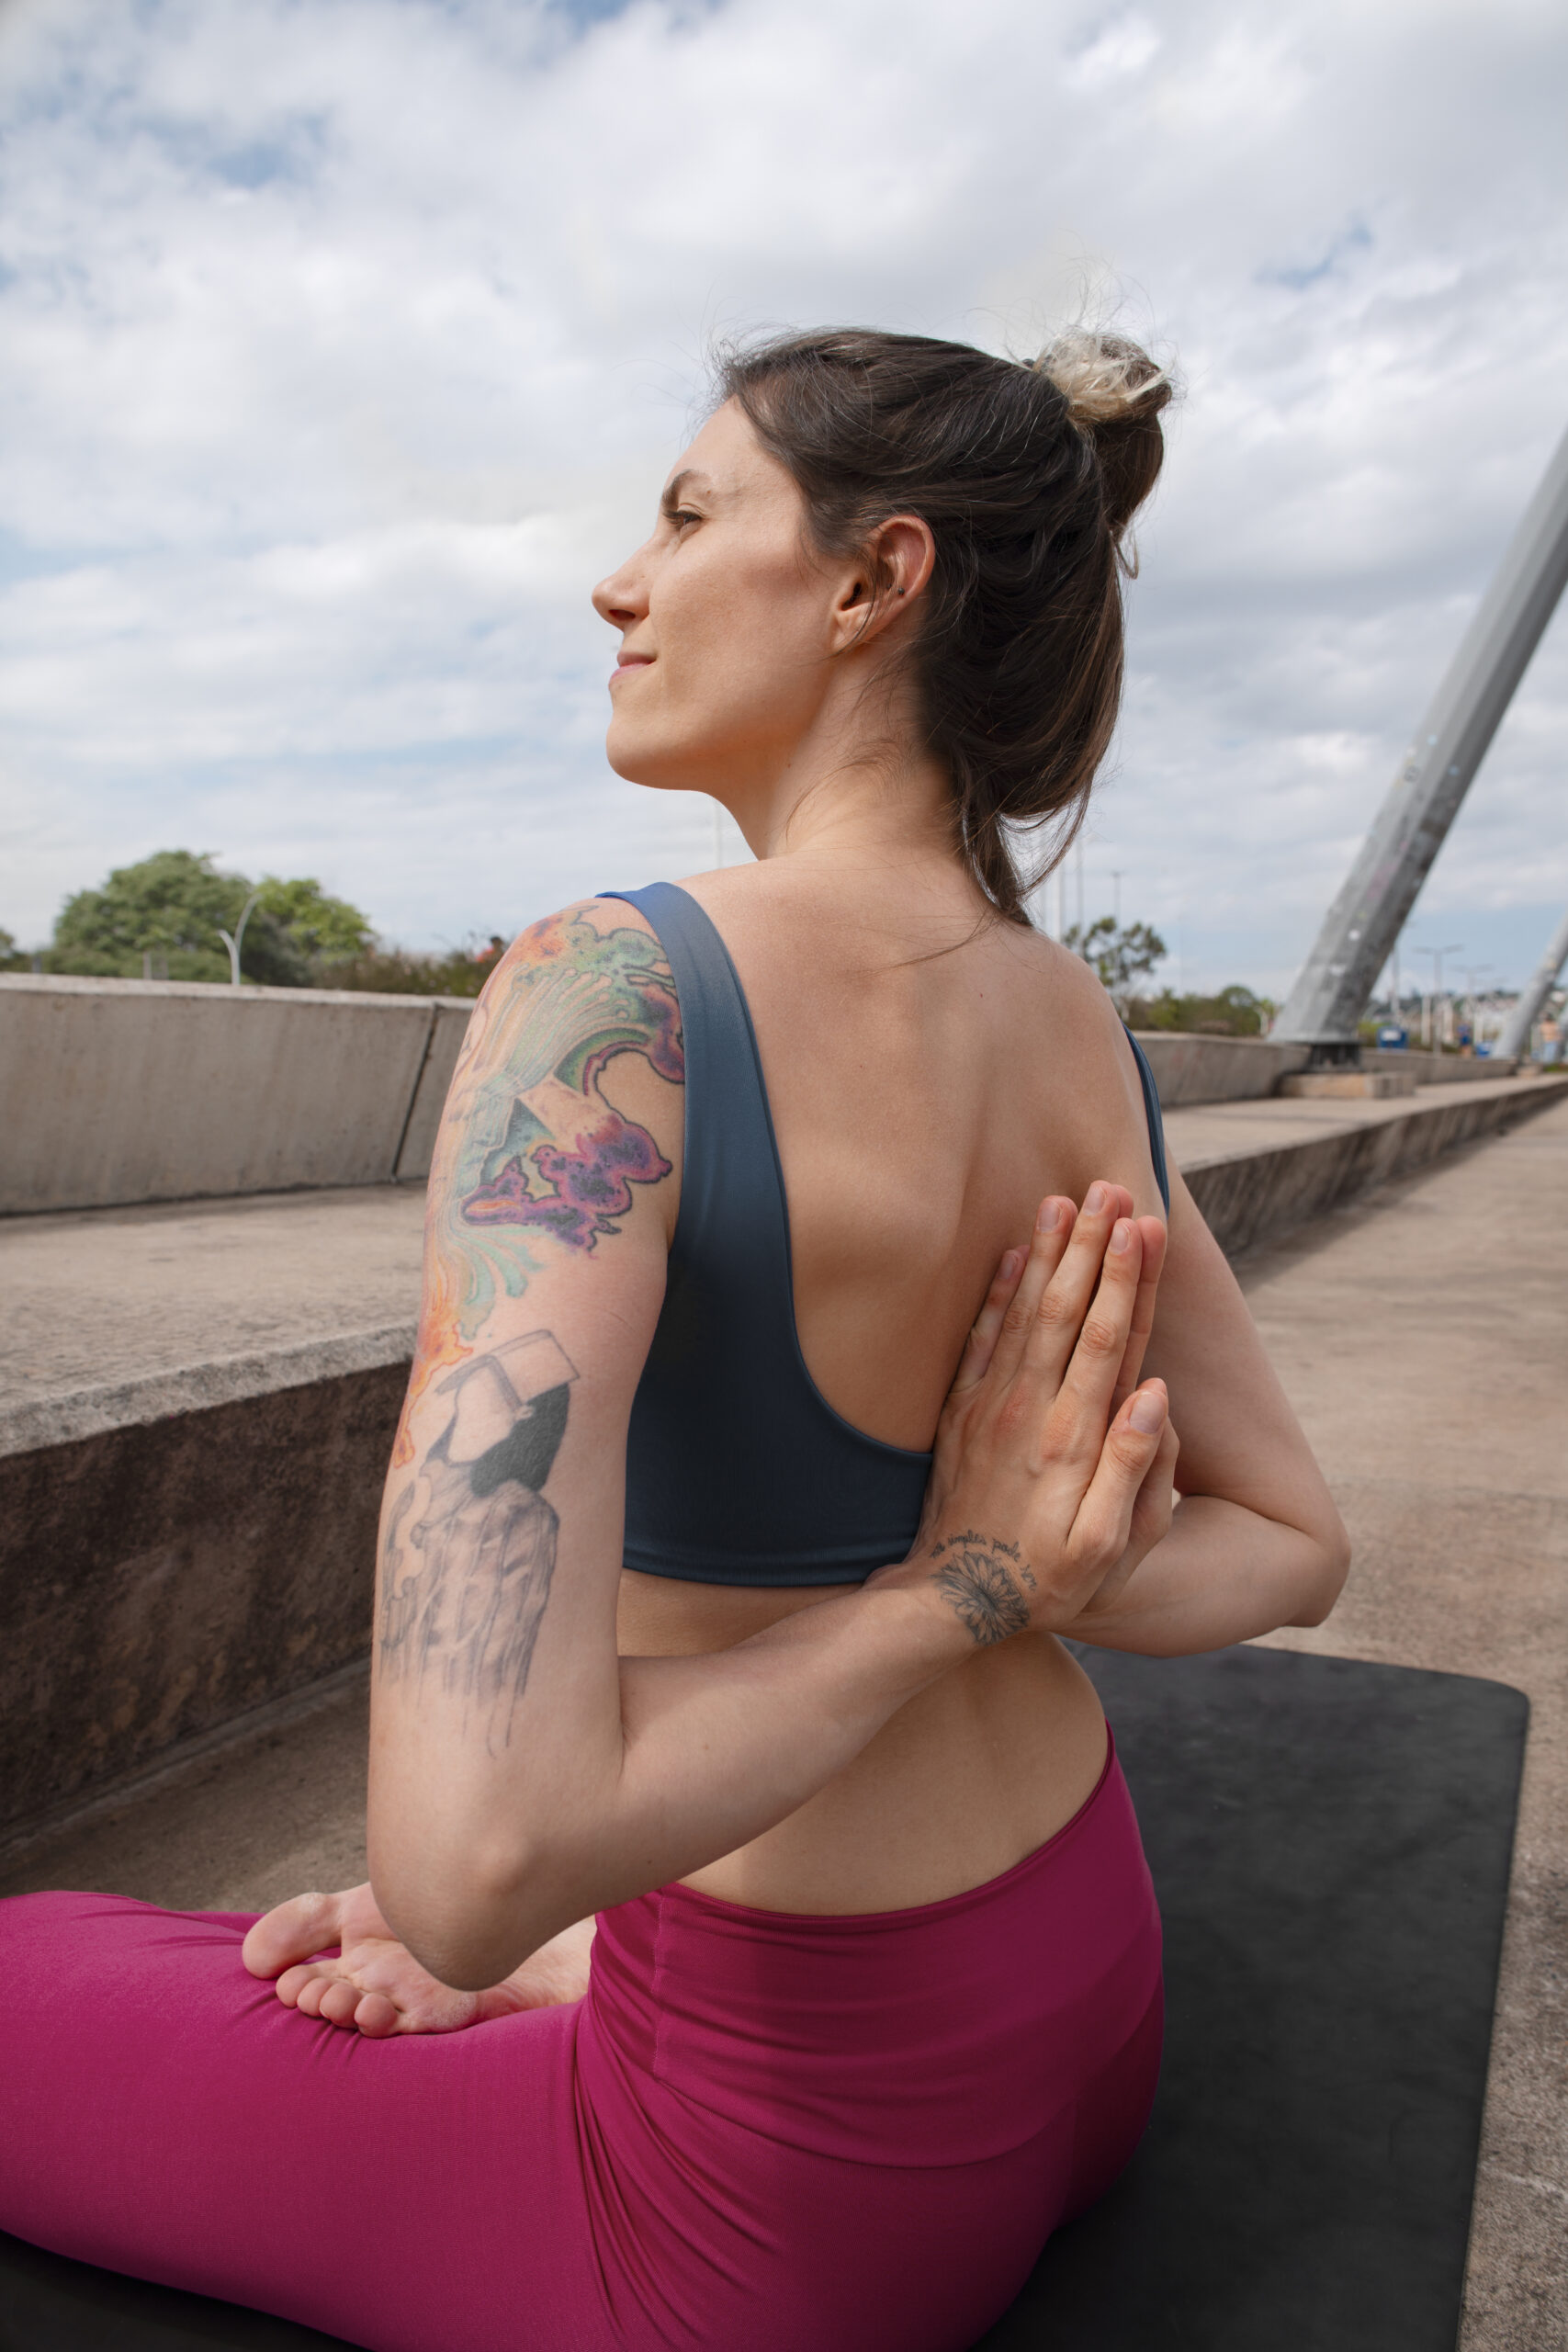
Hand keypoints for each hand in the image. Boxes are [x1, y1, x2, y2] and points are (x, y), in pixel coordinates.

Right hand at [241, 1883, 594, 2037]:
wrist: (527, 1908)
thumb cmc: (448, 1904)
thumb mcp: (367, 1903)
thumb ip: (306, 1921)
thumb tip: (247, 1961)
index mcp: (352, 1961)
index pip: (305, 1977)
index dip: (293, 1981)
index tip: (289, 1977)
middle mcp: (377, 1988)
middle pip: (333, 2002)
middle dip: (318, 2001)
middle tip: (315, 1991)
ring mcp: (413, 2004)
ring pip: (372, 2024)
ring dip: (353, 2018)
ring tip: (348, 2004)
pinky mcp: (453, 2015)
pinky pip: (420, 2030)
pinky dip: (397, 2026)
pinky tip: (384, 2013)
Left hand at [892, 1182, 1178, 1642]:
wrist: (955, 1598)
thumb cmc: (1048, 1579)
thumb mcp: (1109, 1546)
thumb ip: (1137, 1471)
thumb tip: (1157, 1395)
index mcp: (1076, 1437)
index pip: (1111, 1340)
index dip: (1129, 1280)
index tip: (1144, 1227)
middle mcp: (1032, 1410)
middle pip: (1069, 1311)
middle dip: (1093, 1247)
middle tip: (1110, 1188)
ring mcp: (991, 1407)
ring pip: (1025, 1313)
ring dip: (1047, 1255)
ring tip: (1063, 1201)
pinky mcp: (961, 1414)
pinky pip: (980, 1340)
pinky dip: (995, 1294)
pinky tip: (1008, 1256)